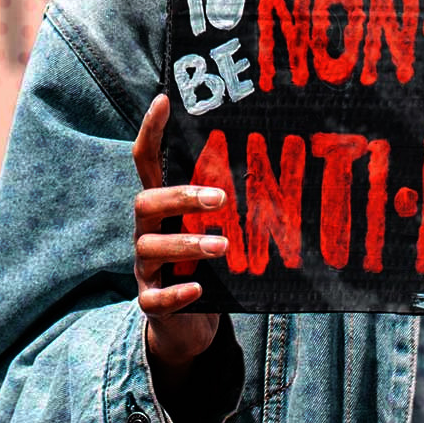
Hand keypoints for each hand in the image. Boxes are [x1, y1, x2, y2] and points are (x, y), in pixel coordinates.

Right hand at [132, 93, 227, 372]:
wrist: (190, 324)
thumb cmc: (209, 261)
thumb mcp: (216, 227)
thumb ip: (229, 200)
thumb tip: (278, 163)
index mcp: (163, 204)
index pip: (147, 159)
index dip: (151, 130)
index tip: (164, 98)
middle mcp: (148, 230)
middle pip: (144, 201)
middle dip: (181, 197)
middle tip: (221, 198)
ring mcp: (145, 266)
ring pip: (149, 247)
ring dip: (187, 244)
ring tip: (222, 247)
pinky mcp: (150, 301)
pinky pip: (153, 298)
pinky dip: (176, 293)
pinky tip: (199, 289)